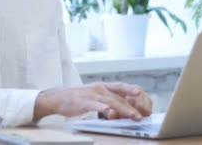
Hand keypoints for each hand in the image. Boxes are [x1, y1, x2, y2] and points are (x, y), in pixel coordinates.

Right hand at [34, 82, 151, 120]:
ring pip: (111, 101)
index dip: (133, 92)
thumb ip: (108, 100)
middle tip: (142, 115)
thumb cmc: (78, 99)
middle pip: (119, 97)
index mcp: (103, 86)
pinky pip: (95, 105)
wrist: (58, 98)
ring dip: (124, 109)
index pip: (121, 87)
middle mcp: (99, 88)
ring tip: (133, 115)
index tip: (144, 100)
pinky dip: (103, 108)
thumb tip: (123, 109)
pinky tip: (110, 112)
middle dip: (132, 106)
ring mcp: (92, 95)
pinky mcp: (83, 102)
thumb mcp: (95, 96)